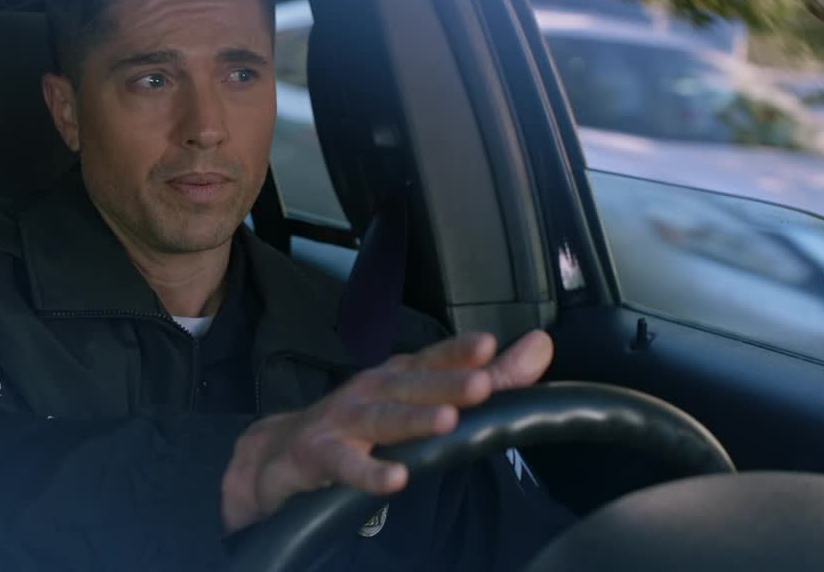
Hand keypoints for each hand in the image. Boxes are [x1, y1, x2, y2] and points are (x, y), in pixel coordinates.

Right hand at [221, 329, 553, 531]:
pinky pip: (345, 465)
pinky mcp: (319, 454)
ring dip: (413, 419)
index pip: (432, 359)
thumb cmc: (356, 422)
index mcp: (396, 376)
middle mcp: (370, 390)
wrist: (280, 452)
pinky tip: (396, 478)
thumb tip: (542, 346)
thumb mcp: (419, 397)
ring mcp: (342, 421)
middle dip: (446, 383)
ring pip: (382, 419)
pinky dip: (368, 471)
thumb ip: (486, 377)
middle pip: (411, 385)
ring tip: (447, 422)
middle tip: (482, 383)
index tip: (490, 345)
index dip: (457, 352)